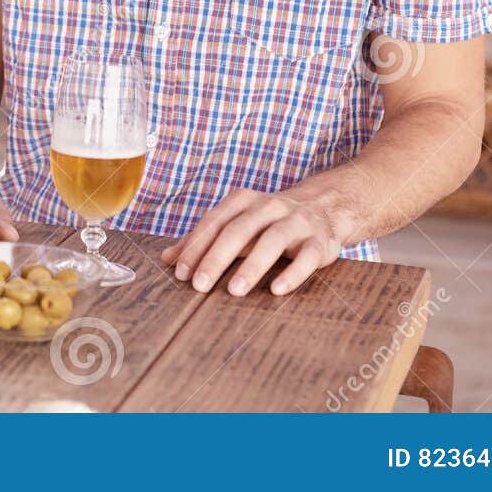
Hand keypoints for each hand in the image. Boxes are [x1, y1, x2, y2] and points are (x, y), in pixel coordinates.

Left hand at [159, 188, 343, 296]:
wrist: (324, 207)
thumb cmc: (268, 222)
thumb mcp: (235, 224)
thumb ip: (202, 241)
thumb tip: (166, 259)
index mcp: (244, 201)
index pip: (214, 222)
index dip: (196, 246)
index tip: (180, 272)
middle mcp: (269, 207)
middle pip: (239, 230)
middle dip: (217, 257)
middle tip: (199, 286)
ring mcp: (296, 222)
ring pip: (272, 240)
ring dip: (252, 266)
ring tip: (234, 290)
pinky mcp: (319, 241)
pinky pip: (307, 256)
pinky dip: (293, 272)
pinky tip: (277, 290)